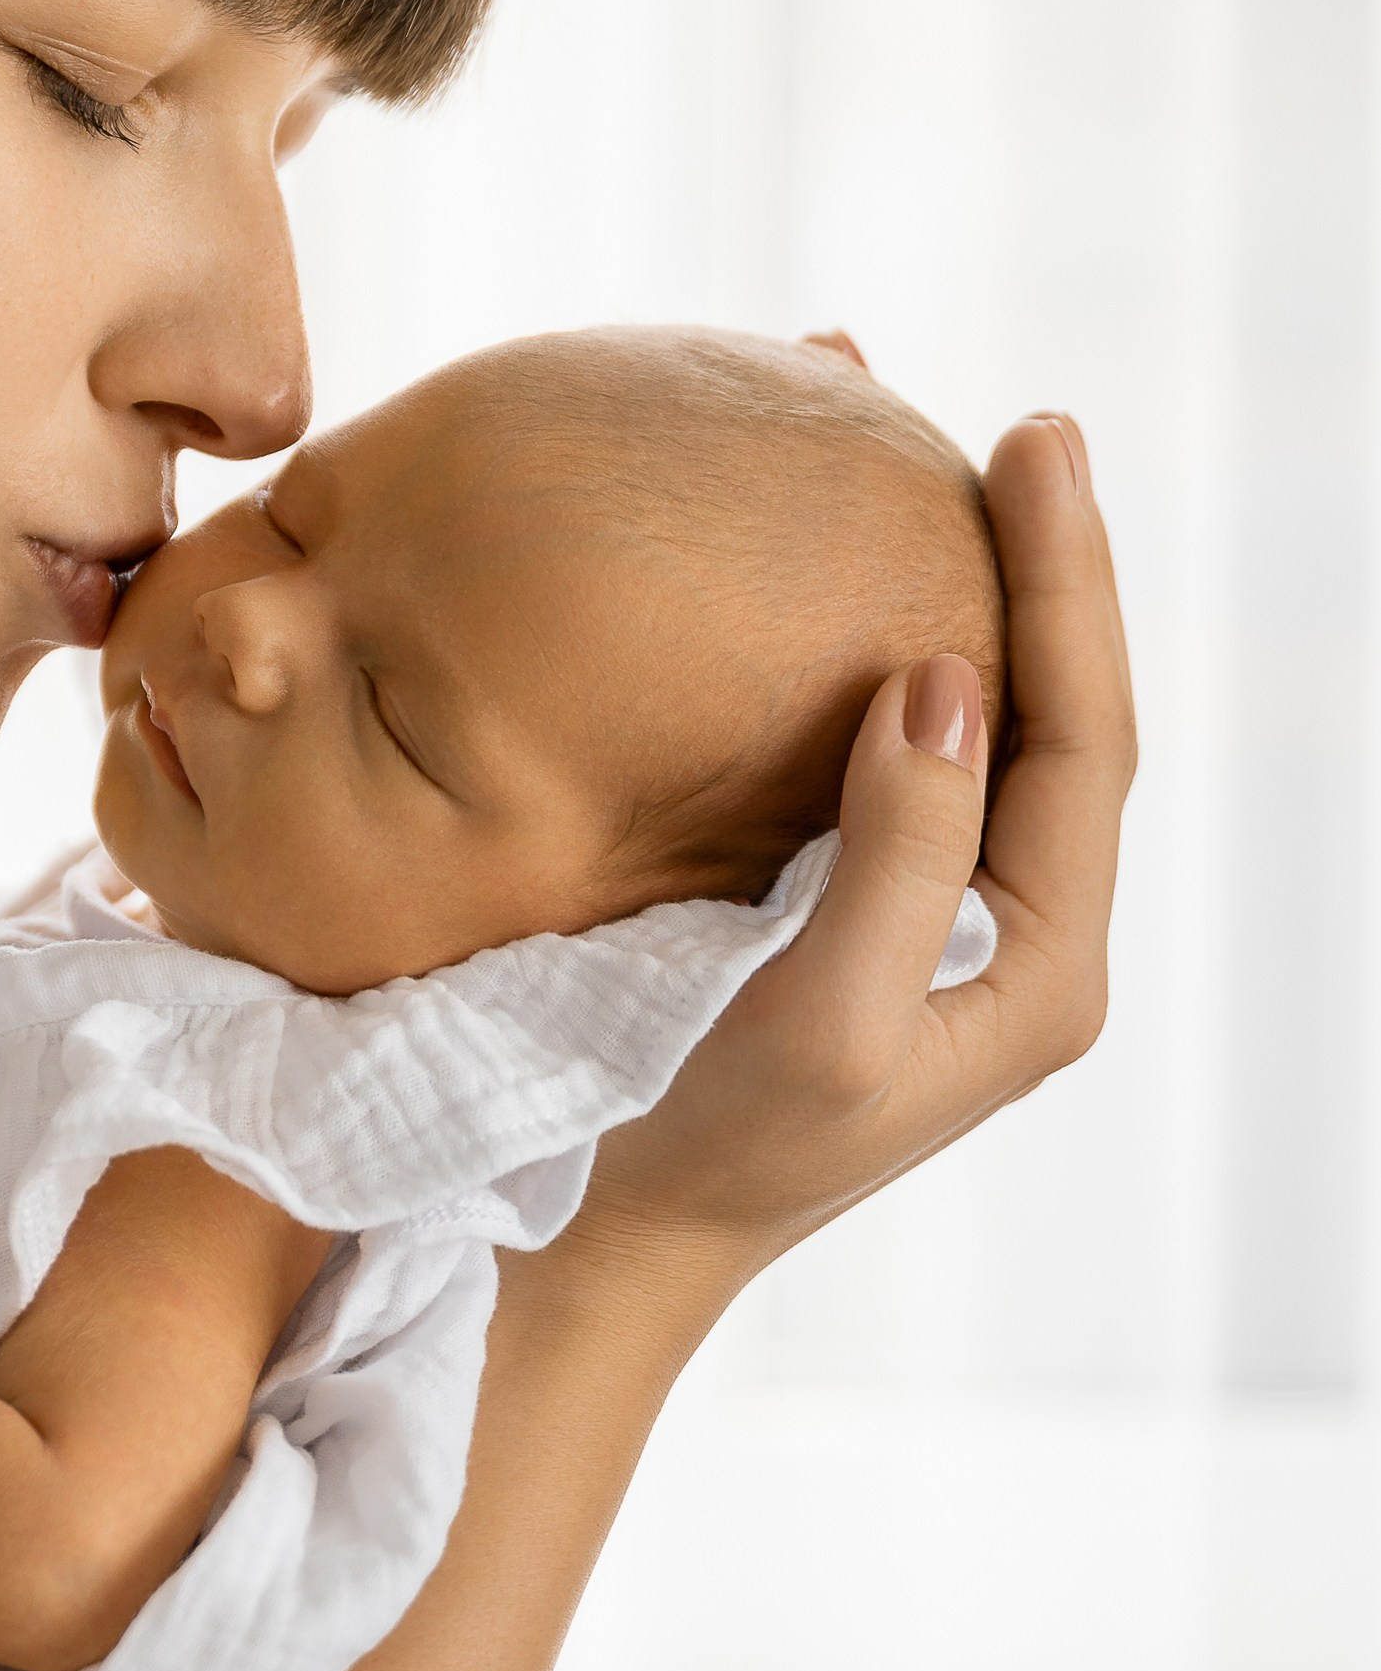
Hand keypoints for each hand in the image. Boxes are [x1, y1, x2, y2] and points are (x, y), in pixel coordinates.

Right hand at [572, 413, 1132, 1287]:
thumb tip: (951, 679)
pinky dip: (841, 641)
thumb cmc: (694, 1152)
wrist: (585, 1245)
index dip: (1068, 580)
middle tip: (1008, 424)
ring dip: (941, 581)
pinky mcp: (825, 899)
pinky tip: (787, 564)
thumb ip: (899, 859)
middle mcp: (997, 929)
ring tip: (902, 445)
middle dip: (1030, 559)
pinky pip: (865, 746)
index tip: (1032, 442)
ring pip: (960, 715)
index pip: (1084, 732)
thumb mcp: (821, 1025)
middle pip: (1047, 707)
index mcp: (1035, 962)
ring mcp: (914, 912)